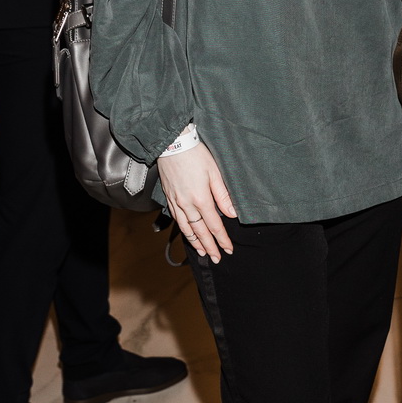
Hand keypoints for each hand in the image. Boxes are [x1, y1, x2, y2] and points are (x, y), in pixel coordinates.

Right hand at [158, 143, 236, 262]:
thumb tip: (232, 213)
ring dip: (195, 242)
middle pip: (200, 231)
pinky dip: (184, 230)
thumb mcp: (215, 173)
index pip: (214, 225)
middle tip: (217, 258)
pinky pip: (177, 219)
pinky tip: (188, 233)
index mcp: (201, 199)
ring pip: (186, 228)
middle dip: (210, 246)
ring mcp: (176, 202)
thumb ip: (223, 195)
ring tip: (203, 252)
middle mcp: (187, 204)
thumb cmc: (195, 155)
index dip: (222, 239)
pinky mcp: (169, 197)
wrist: (172, 144)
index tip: (228, 249)